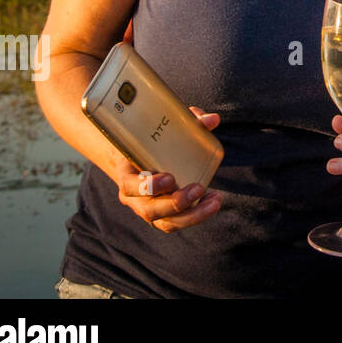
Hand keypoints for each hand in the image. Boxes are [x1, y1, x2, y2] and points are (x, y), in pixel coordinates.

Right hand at [113, 108, 221, 232]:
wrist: (140, 158)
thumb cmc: (153, 141)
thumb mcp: (164, 129)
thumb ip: (189, 121)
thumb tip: (213, 119)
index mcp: (127, 174)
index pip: (129, 186)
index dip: (146, 187)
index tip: (169, 178)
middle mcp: (134, 197)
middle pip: (149, 210)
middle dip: (175, 203)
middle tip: (198, 188)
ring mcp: (148, 209)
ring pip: (165, 223)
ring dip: (192, 215)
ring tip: (214, 201)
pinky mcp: (163, 216)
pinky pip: (177, 222)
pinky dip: (197, 215)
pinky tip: (213, 201)